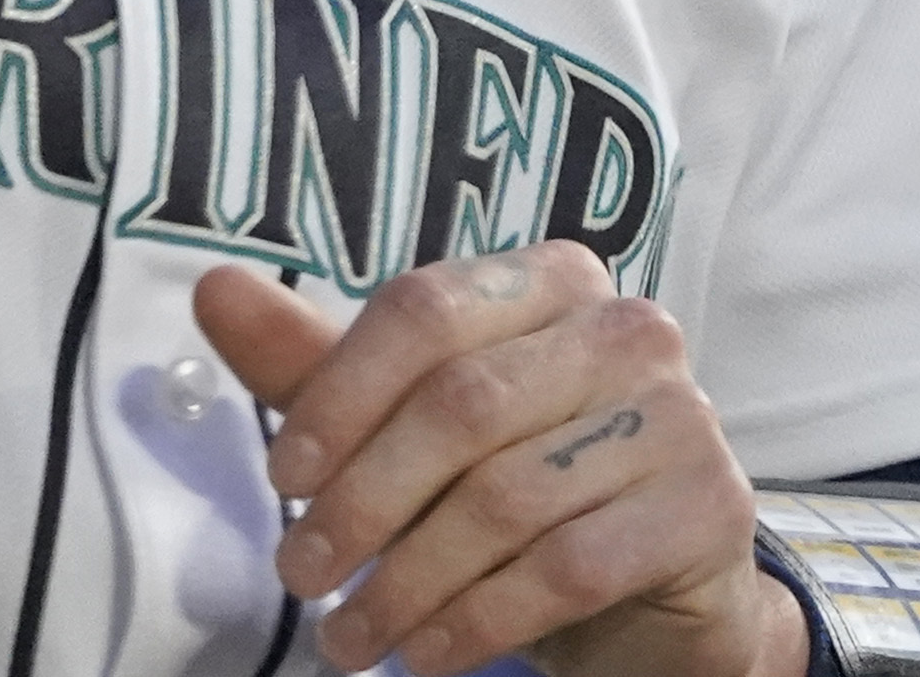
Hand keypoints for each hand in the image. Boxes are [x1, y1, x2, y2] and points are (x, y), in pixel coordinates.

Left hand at [200, 247, 797, 676]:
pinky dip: (480, 621)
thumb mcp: (407, 423)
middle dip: (363, 502)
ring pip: (508, 497)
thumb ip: (315, 362)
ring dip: (408, 582)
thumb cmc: (514, 481)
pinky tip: (426, 655)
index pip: (424, 308)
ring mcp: (678, 416)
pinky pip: (569, 567)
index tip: (281, 478)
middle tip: (300, 575)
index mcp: (549, 280)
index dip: (340, 394)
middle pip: (460, 406)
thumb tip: (212, 288)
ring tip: (350, 639)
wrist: (649, 586)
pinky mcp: (706, 508)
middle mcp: (625, 328)